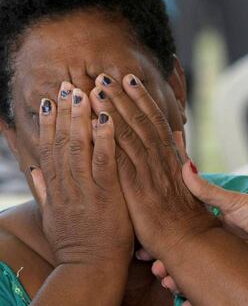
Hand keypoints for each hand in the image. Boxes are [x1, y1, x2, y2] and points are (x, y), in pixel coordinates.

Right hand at [31, 82, 133, 267]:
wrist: (90, 266)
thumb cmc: (75, 242)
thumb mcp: (52, 216)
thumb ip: (44, 191)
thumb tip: (34, 169)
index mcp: (56, 188)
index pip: (49, 149)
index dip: (48, 124)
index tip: (49, 103)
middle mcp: (67, 184)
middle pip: (63, 142)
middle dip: (64, 112)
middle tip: (67, 87)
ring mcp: (86, 188)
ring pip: (80, 147)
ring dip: (81, 118)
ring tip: (84, 93)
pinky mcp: (107, 194)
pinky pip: (104, 162)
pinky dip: (104, 139)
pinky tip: (107, 119)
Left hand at [89, 73, 219, 257]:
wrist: (189, 238)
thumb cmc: (185, 211)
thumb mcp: (188, 177)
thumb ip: (180, 152)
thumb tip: (177, 131)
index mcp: (171, 156)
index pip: (154, 120)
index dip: (141, 98)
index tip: (129, 80)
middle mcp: (160, 159)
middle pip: (140, 121)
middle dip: (122, 96)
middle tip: (106, 75)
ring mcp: (148, 172)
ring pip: (129, 134)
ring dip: (113, 110)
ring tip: (97, 89)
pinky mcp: (136, 189)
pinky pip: (120, 159)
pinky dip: (108, 139)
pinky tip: (95, 124)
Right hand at [147, 164, 247, 295]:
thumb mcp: (233, 202)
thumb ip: (207, 190)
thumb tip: (185, 166)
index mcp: (215, 228)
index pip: (184, 236)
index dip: (166, 242)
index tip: (148, 247)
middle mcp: (218, 247)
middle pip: (188, 258)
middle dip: (169, 264)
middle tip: (157, 269)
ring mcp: (228, 264)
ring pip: (198, 275)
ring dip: (181, 280)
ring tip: (169, 282)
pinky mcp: (239, 279)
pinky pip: (217, 289)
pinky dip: (202, 298)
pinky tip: (188, 302)